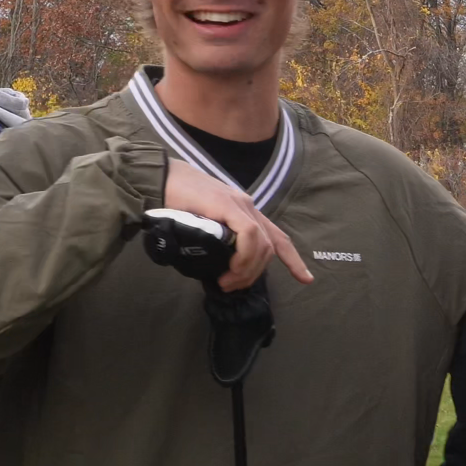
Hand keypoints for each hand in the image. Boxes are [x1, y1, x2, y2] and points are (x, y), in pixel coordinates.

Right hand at [164, 161, 312, 291]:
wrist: (160, 179)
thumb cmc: (176, 202)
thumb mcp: (203, 226)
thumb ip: (216, 241)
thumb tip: (219, 268)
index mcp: (244, 211)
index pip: (276, 237)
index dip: (292, 259)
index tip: (305, 278)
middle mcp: (248, 206)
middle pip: (269, 247)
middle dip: (255, 273)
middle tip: (231, 286)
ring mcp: (240, 204)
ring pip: (262, 244)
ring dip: (247, 269)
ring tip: (226, 281)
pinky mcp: (229, 205)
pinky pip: (249, 235)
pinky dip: (244, 255)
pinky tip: (231, 267)